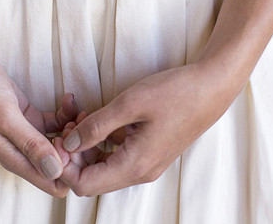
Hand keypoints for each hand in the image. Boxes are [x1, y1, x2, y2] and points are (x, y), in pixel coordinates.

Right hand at [0, 52, 78, 196]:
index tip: (74, 143)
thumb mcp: (4, 116)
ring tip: (75, 109)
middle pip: (61, 163)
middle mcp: (23, 150)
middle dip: (76, 147)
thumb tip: (56, 171)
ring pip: (61, 142)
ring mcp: (28, 134)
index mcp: (15, 157)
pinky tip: (67, 99)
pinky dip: (66, 113)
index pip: (52, 181)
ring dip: (74, 128)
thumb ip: (29, 144)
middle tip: (79, 123)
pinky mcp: (31, 118)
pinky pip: (56, 123)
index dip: (70, 167)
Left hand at [58, 63, 238, 195]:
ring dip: (86, 146)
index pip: (85, 185)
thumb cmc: (175, 93)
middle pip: (92, 178)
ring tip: (81, 116)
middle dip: (73, 153)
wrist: (212, 87)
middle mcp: (140, 172)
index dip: (65, 165)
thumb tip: (67, 144)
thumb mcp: (130, 103)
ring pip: (103, 166)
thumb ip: (95, 126)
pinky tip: (98, 117)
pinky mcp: (149, 152)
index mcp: (135, 165)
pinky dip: (101, 140)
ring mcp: (146, 163)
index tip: (59, 137)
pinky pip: (117, 155)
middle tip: (69, 122)